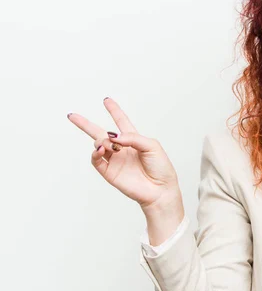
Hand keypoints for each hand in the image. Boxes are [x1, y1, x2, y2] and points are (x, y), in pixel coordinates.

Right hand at [67, 97, 181, 211]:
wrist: (159, 189)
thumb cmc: (160, 168)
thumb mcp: (152, 146)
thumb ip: (133, 138)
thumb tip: (114, 136)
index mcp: (133, 140)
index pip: (122, 121)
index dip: (114, 111)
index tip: (106, 100)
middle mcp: (122, 149)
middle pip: (101, 133)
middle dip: (85, 124)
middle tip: (72, 116)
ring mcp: (114, 160)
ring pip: (98, 145)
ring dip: (101, 141)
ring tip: (110, 145)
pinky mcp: (109, 172)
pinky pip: (96, 160)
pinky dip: (95, 152)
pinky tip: (101, 149)